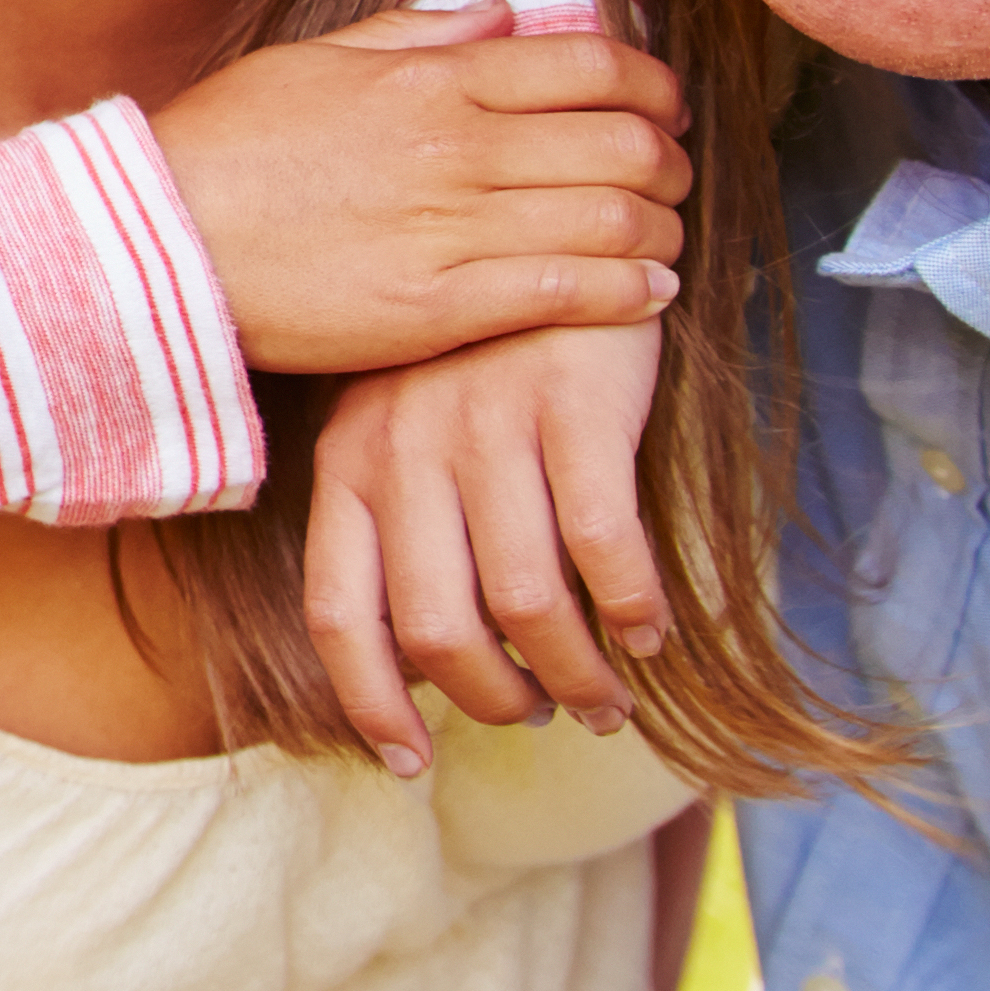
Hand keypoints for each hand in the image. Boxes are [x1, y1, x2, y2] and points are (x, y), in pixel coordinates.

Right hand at [154, 1, 690, 373]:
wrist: (154, 242)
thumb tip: (501, 16)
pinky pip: (569, 292)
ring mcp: (452, 229)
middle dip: (671, 159)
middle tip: (673, 177)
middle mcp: (457, 147)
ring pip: (614, 218)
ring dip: (661, 228)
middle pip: (622, 141)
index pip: (590, 64)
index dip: (653, 84)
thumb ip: (415, 33)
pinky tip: (647, 293)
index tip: (664, 106)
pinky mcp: (439, 307)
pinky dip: (629, 290)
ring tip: (663, 238)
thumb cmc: (224, 147)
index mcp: (431, 79)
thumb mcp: (312, 60)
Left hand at [304, 316, 666, 773]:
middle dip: (496, 698)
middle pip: (437, 628)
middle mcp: (405, 449)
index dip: (374, 704)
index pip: (340, 614)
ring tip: (605, 699)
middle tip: (542, 715)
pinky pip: (604, 543)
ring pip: (525, 602)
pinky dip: (630, 608)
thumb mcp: (405, 427)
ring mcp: (488, 424)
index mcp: (349, 463)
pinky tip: (649, 631)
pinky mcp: (574, 403)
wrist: (549, 227)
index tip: (412, 763)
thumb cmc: (477, 354)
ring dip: (573, 674)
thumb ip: (400, 528)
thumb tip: (419, 665)